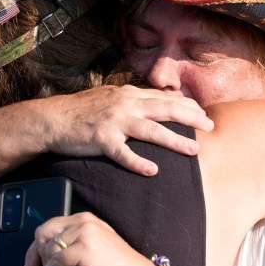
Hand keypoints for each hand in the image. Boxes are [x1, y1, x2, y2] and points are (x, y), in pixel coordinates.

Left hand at [24, 212, 156, 265]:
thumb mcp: (88, 252)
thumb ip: (69, 248)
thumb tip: (42, 258)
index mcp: (85, 219)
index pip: (48, 226)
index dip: (35, 248)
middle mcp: (84, 222)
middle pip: (43, 233)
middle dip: (38, 256)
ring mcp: (86, 233)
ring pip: (49, 248)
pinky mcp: (86, 249)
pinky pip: (56, 261)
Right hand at [37, 85, 213, 175]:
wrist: (53, 118)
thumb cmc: (84, 110)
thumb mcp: (112, 97)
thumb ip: (135, 99)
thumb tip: (160, 101)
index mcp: (129, 94)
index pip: (164, 98)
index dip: (187, 106)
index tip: (204, 114)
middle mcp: (125, 104)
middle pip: (165, 109)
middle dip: (191, 118)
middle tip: (210, 126)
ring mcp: (114, 121)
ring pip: (150, 130)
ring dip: (174, 140)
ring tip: (194, 150)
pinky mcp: (100, 139)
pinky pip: (122, 153)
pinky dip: (137, 162)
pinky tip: (152, 171)